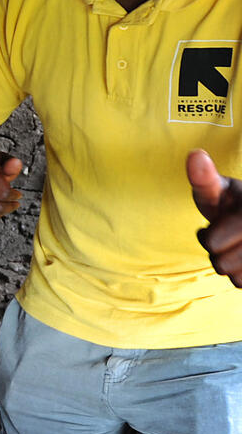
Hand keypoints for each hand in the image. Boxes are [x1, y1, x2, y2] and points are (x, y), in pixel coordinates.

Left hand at [187, 149, 241, 286]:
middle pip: (221, 264)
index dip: (207, 235)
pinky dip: (240, 275)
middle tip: (227, 235)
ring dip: (229, 264)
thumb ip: (204, 178)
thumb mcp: (217, 190)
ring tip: (237, 245)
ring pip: (235, 277)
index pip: (214, 243)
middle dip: (217, 251)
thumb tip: (195, 156)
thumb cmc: (231, 204)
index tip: (220, 221)